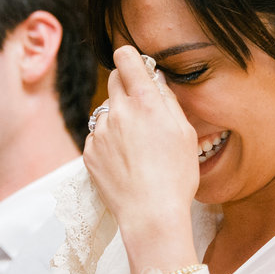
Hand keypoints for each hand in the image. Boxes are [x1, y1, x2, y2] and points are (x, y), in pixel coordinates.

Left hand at [84, 46, 199, 273]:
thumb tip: (156, 81)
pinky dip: (108, 142)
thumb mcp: (185, 133)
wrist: (151, 214)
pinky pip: (97, 136)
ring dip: (118, 118)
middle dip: (125, 86)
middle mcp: (118, 111)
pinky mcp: (89, 152)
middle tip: (140, 107)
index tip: (135, 66)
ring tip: (136, 147)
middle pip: (113, 80)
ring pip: (106, 111)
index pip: (126, 59)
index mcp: (145, 102)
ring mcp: (100, 132)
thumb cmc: (176, 176)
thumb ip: (167, 101)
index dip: (131, 59)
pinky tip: (125, 161)